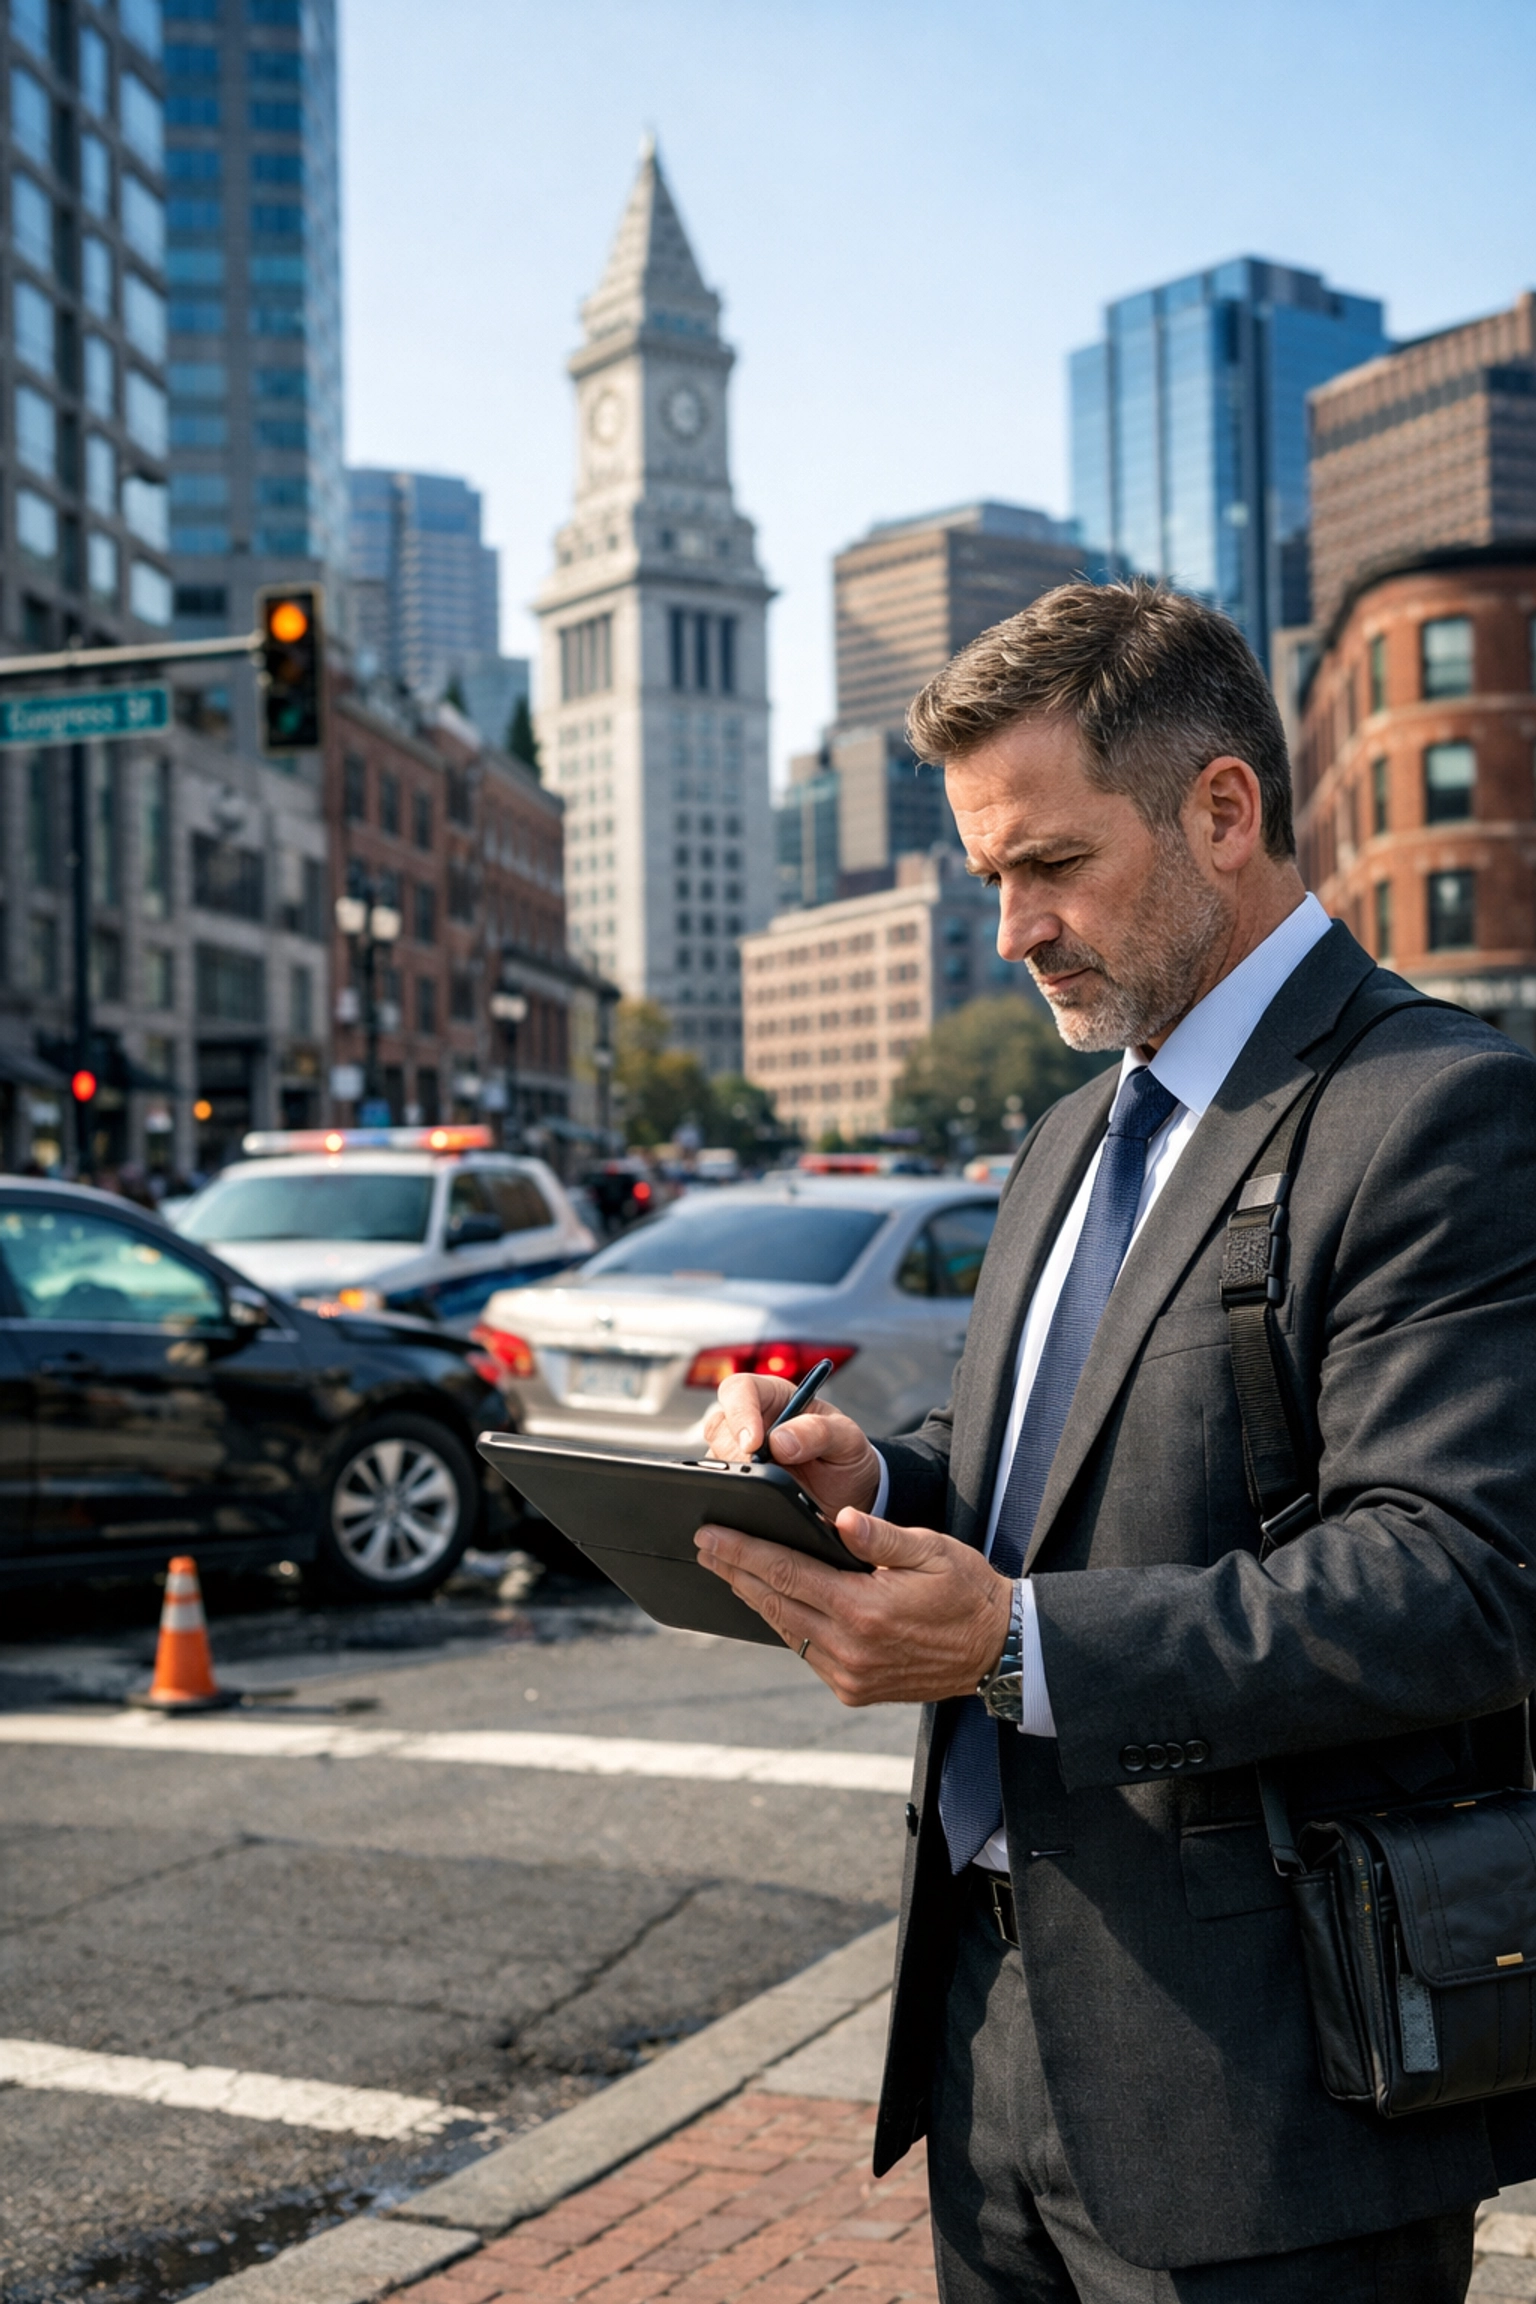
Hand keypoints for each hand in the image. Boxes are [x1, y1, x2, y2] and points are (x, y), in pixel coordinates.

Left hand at [693, 1506, 1012, 1707]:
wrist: (997, 1651)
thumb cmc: (967, 1591)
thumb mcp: (932, 1550)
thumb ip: (880, 1535)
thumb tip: (839, 1519)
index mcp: (865, 1609)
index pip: (787, 1573)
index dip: (743, 1552)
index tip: (710, 1536)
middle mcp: (850, 1648)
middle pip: (775, 1603)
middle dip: (735, 1572)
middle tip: (703, 1547)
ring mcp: (850, 1675)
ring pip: (787, 1630)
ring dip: (754, 1599)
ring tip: (727, 1571)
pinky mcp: (854, 1689)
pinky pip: (806, 1651)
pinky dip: (785, 1625)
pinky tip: (771, 1603)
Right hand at [702, 1372, 881, 1520]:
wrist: (849, 1497)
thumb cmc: (846, 1455)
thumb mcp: (847, 1438)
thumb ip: (820, 1431)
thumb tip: (780, 1441)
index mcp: (773, 1398)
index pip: (740, 1390)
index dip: (741, 1412)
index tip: (754, 1443)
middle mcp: (749, 1424)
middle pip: (720, 1427)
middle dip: (737, 1453)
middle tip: (762, 1474)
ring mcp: (738, 1456)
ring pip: (716, 1461)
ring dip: (736, 1477)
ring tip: (767, 1493)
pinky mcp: (735, 1487)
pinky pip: (722, 1491)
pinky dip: (735, 1499)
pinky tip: (758, 1509)